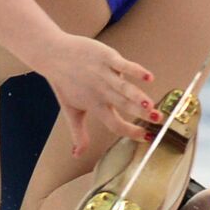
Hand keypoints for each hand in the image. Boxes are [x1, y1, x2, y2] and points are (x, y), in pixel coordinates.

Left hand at [37, 34, 155, 155]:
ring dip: (137, 96)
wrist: (52, 54)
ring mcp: (104, 74)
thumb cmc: (63, 83)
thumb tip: (77, 155)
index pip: (115, 123)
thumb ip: (78, 134)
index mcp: (95, 105)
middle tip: (158, 120)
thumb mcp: (71, 111)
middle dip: (141, 113)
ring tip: (150, 105)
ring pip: (123, 87)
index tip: (147, 137)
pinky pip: (122, 65)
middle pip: (123, 105)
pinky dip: (135, 71)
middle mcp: (101, 92)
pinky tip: (149, 78)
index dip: (130, 132)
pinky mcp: (105, 57)